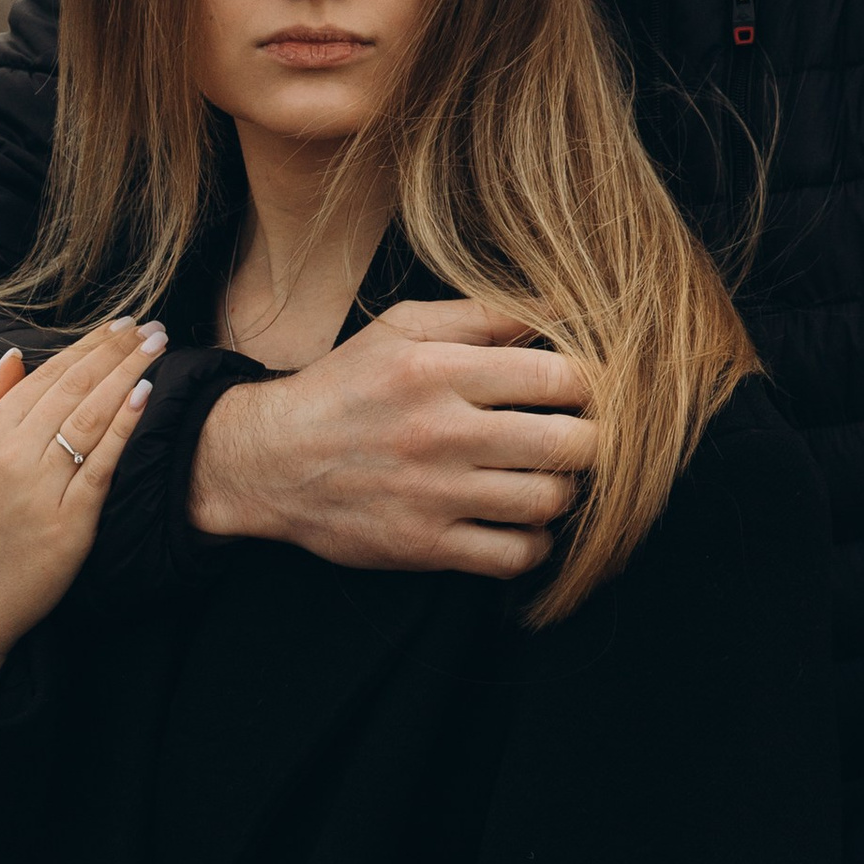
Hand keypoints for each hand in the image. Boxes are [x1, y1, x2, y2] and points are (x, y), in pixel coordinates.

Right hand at [0, 319, 163, 705]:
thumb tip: (14, 355)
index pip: (47, 376)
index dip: (87, 346)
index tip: (118, 326)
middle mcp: (12, 454)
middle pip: (75, 389)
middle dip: (117, 351)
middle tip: (151, 326)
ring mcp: (41, 487)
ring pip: (92, 416)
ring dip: (129, 374)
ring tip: (159, 346)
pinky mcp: (68, 521)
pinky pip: (102, 464)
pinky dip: (124, 425)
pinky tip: (146, 394)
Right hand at [191, 300, 593, 576]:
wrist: (271, 461)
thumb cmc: (345, 387)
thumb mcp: (403, 329)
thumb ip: (484, 315)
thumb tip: (565, 307)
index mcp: (438, 370)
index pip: (558, 378)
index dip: (592, 386)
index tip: (587, 393)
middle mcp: (440, 432)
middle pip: (569, 444)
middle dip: (591, 442)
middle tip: (578, 438)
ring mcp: (433, 494)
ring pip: (549, 501)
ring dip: (564, 493)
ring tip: (548, 479)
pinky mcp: (424, 546)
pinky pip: (514, 556)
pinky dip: (534, 544)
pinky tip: (523, 524)